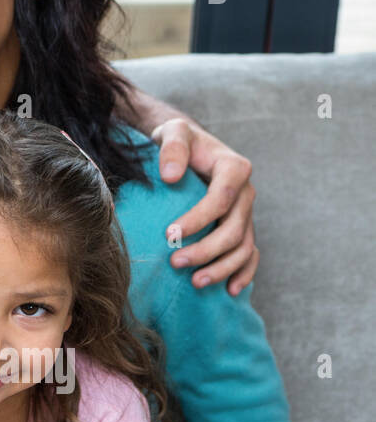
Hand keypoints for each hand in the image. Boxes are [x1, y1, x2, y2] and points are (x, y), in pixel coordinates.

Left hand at [150, 118, 257, 295]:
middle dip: (206, 249)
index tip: (170, 234)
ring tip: (195, 282)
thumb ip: (172, 146)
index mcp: (234, 168)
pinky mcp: (242, 227)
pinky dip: (243, 273)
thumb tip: (170, 176)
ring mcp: (246, 212)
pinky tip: (229, 290)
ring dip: (222, 267)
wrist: (188, 147)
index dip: (199, 219)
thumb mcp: (173, 131)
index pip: (222, 198)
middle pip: (234, 228)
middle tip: (175, 262)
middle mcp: (246, 192)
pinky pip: (250, 254)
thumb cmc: (178, 140)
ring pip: (243, 246)